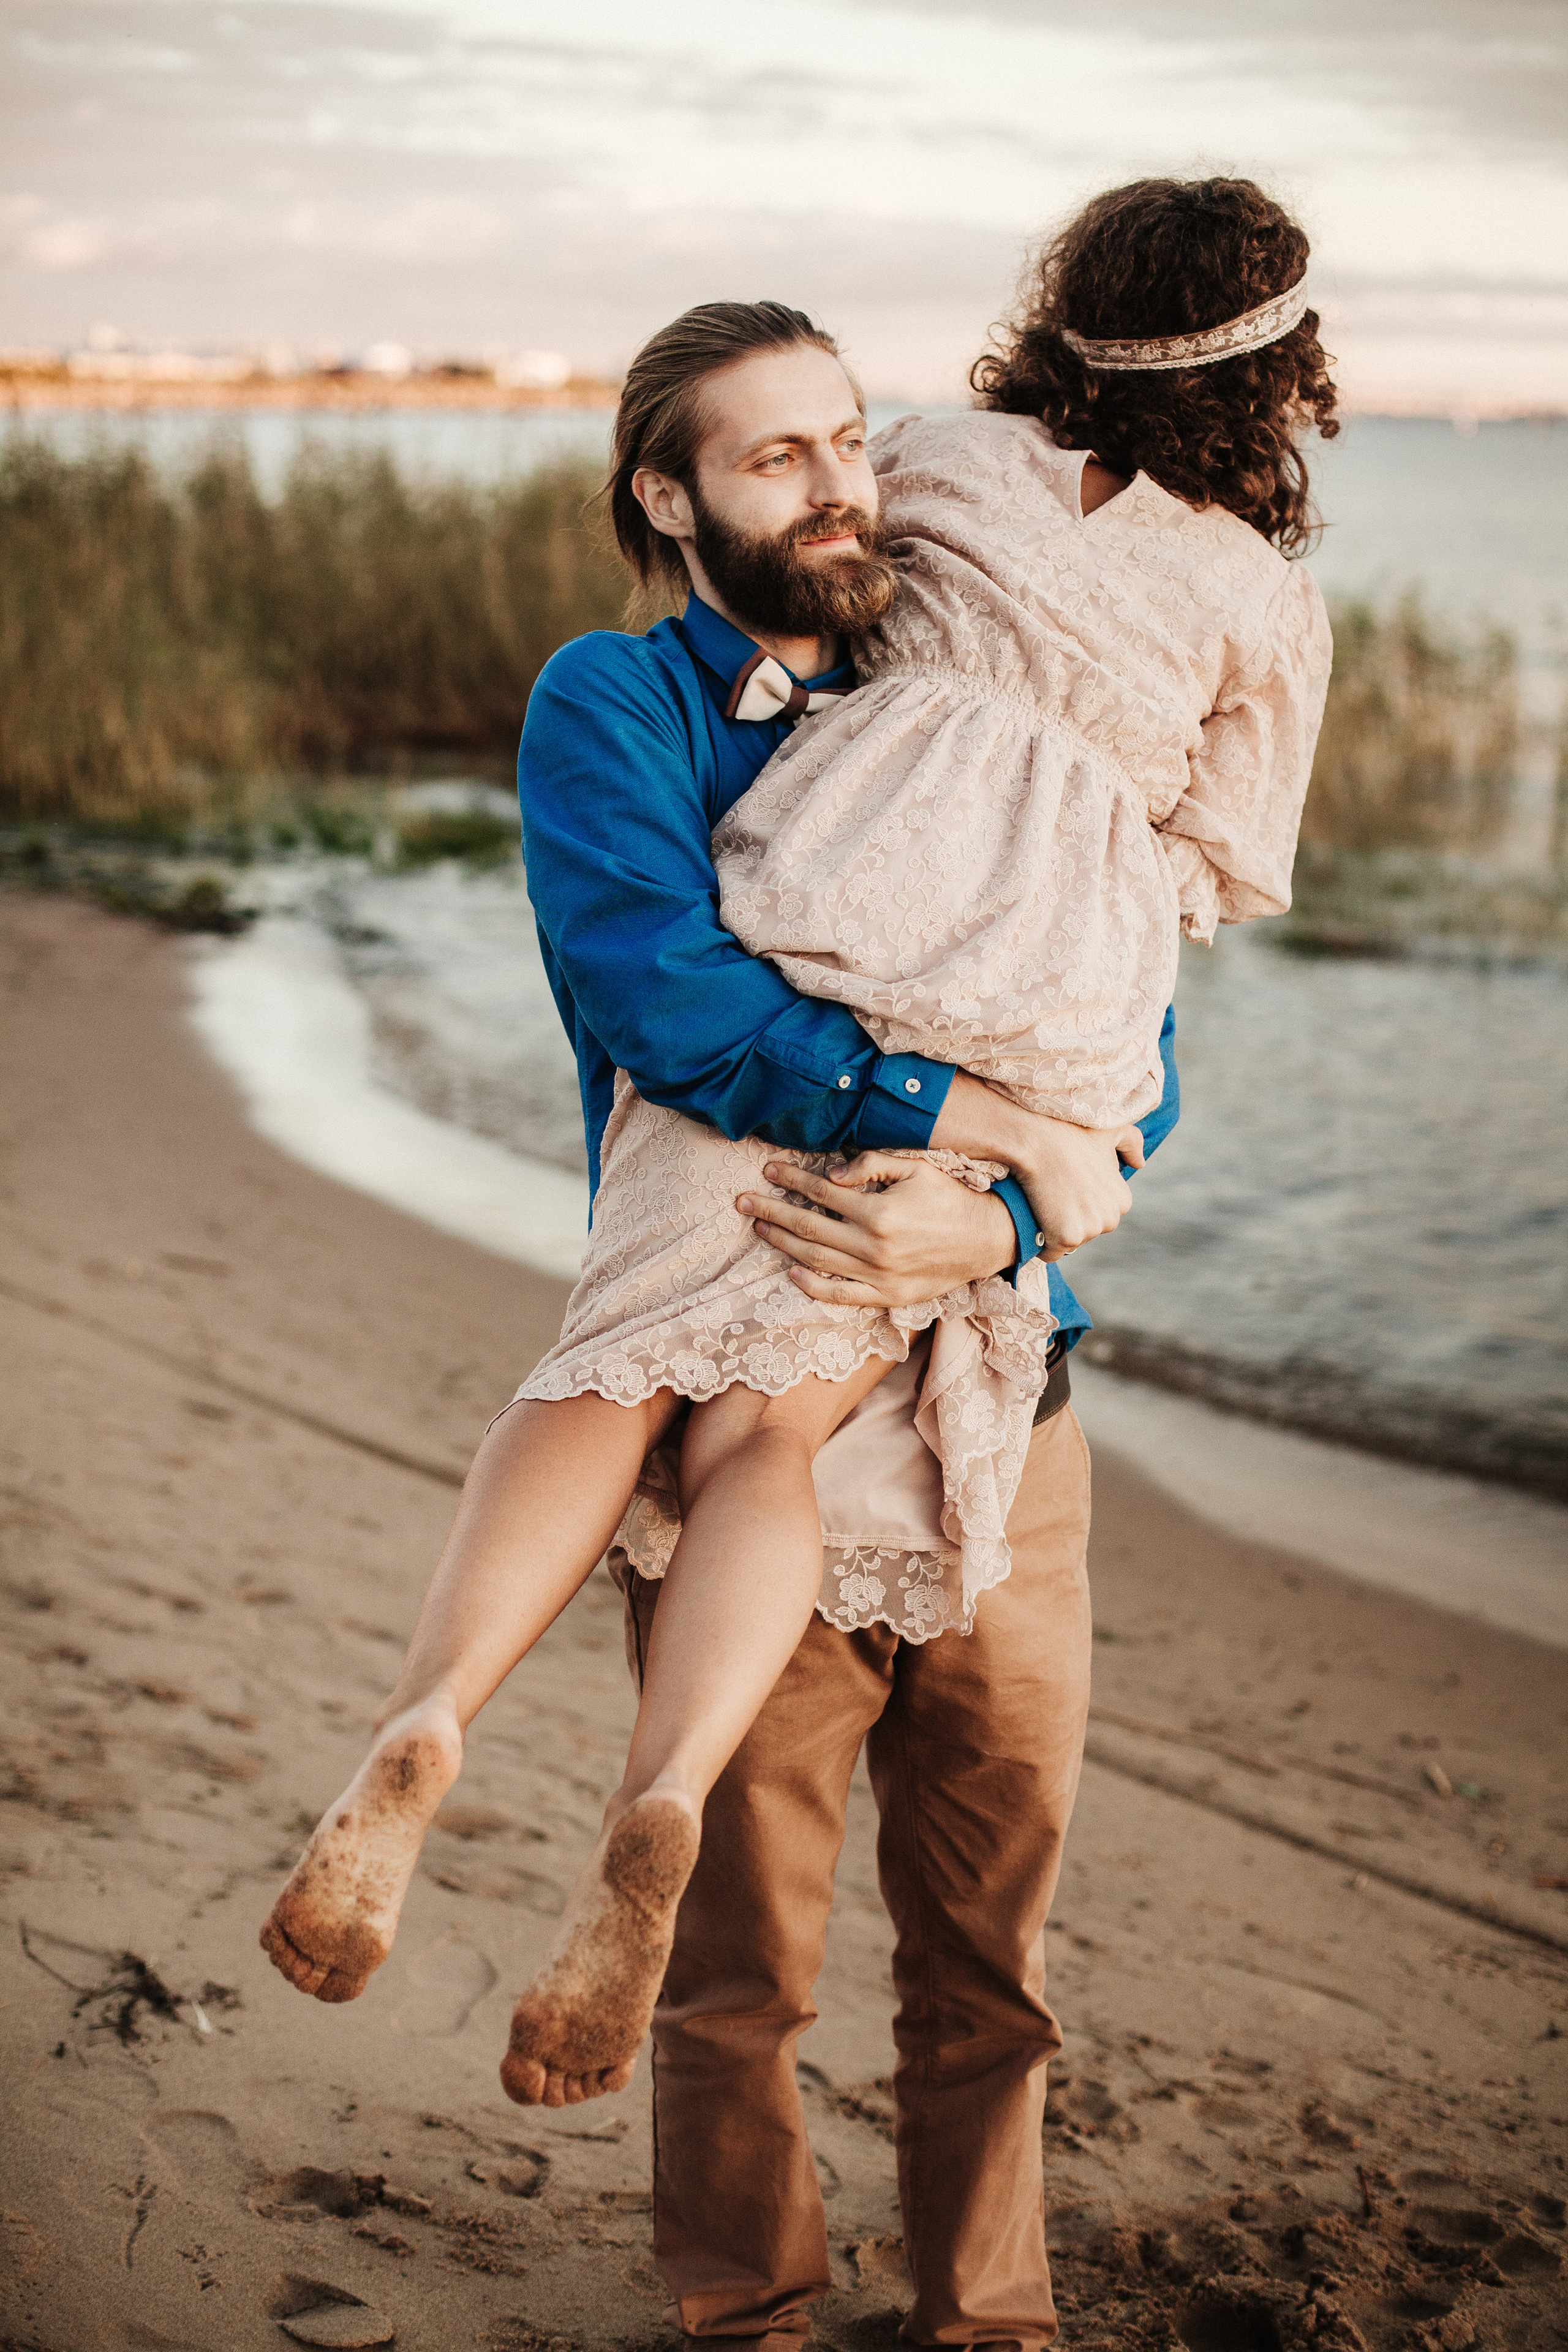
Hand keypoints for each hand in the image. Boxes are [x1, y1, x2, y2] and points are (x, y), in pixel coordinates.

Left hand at [737, 1154, 1015, 1307]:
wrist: (988, 1239)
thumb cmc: (951, 1197)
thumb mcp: (917, 1168)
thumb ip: (872, 1164)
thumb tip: (830, 1174)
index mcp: (879, 1211)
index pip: (821, 1192)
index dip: (790, 1179)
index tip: (768, 1170)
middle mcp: (874, 1246)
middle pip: (808, 1227)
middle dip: (771, 1212)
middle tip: (743, 1202)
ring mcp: (879, 1275)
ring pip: (817, 1260)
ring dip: (783, 1243)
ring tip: (760, 1229)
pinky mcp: (887, 1296)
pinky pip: (840, 1295)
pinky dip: (812, 1286)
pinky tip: (791, 1272)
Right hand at [931, 1070, 1143, 1260]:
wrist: (1037, 1140)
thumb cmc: (1070, 1132)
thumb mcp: (1109, 1130)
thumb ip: (1131, 1143)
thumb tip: (1140, 1164)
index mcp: (1123, 1200)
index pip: (1099, 1214)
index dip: (1079, 1204)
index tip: (1064, 1189)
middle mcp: (1112, 1219)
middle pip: (1086, 1231)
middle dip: (1069, 1220)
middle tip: (1052, 1196)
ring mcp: (1090, 1230)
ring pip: (1068, 1242)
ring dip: (1053, 1231)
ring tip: (1042, 1205)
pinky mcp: (1067, 1238)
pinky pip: (1050, 1252)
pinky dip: (1040, 1244)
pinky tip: (1033, 1222)